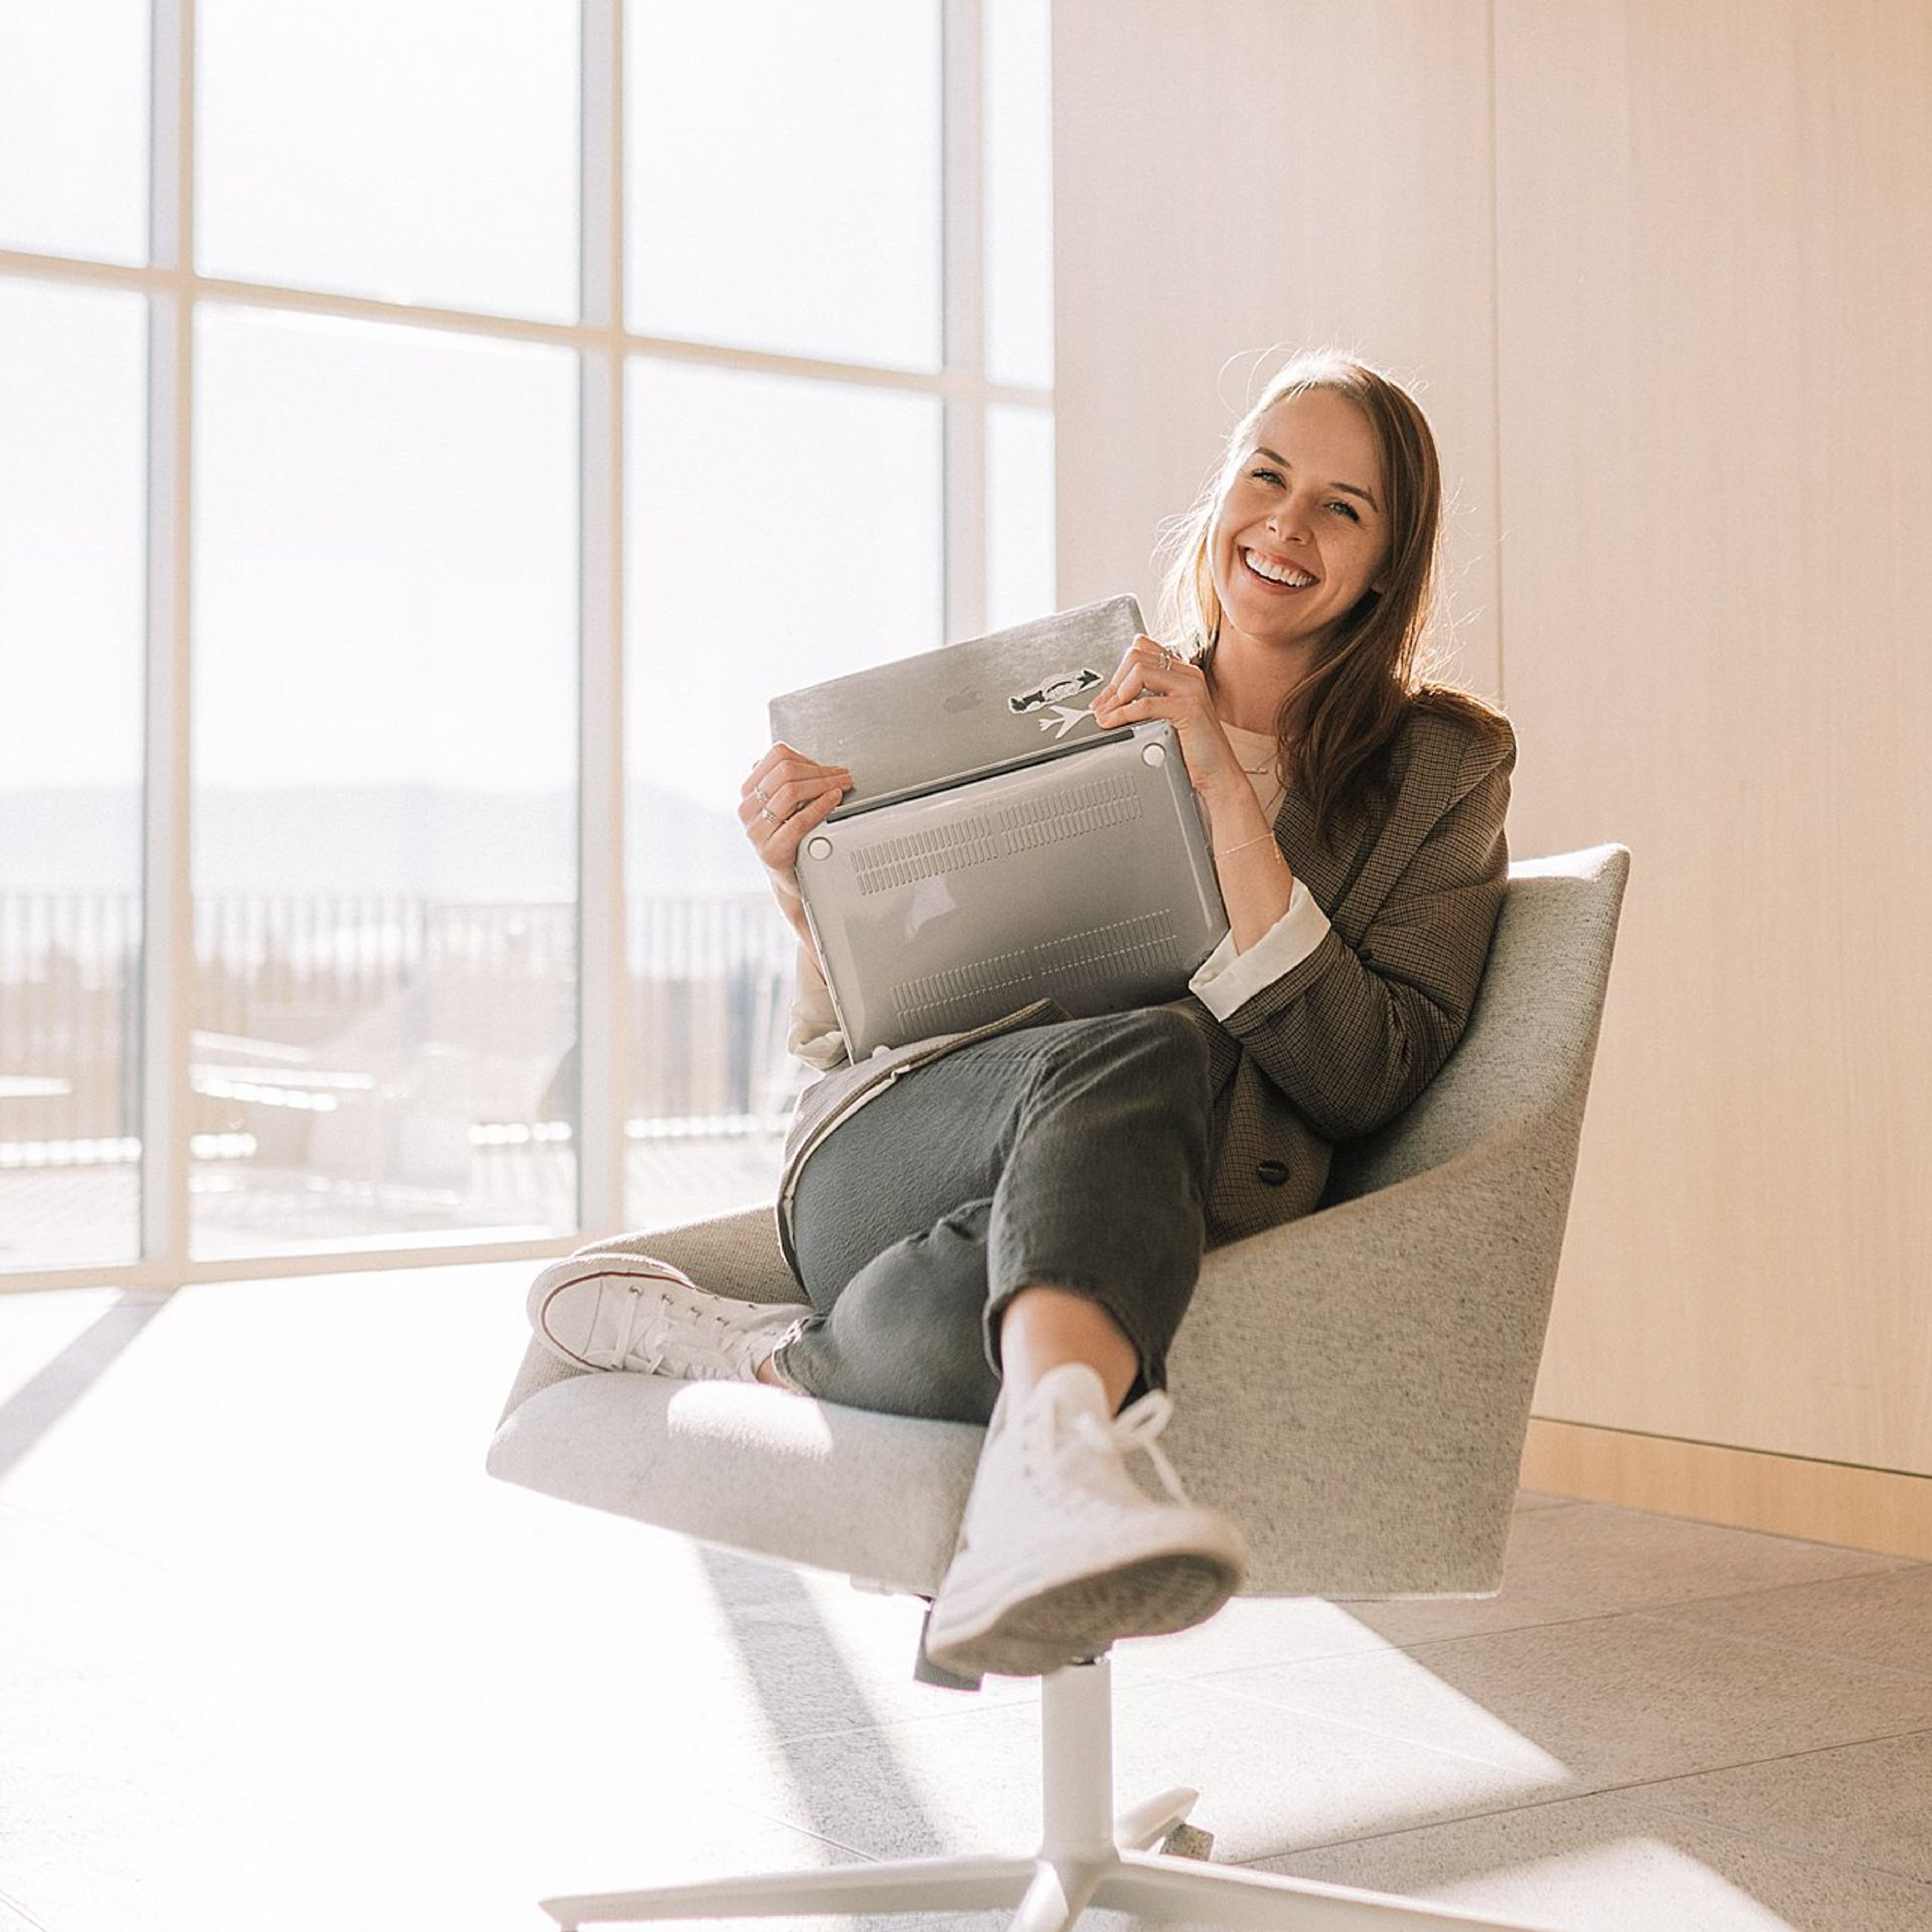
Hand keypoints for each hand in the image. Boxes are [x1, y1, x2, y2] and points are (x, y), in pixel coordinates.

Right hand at [740, 742, 852, 903]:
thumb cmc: (791, 839)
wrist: (791, 879)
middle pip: (786, 771)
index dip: (807, 757)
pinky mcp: (771, 851)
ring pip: (791, 791)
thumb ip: (793, 783)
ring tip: (841, 787)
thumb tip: (824, 766)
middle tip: (843, 777)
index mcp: (750, 791)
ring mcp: (756, 831)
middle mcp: (748, 809)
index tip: (828, 768)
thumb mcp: (786, 805)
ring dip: (823, 785)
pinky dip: (820, 806)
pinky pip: (798, 821)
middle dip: (821, 771)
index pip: (777, 756)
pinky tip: (833, 800)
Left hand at [1090, 634, 1246, 804]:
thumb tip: (1110, 699)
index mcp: (1182, 673)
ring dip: (1115, 695)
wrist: (1218, 774)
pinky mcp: (1188, 708)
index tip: (1105, 696)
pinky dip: (1122, 714)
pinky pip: (1145, 703)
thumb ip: (1147, 700)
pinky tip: (1113, 724)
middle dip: (1112, 682)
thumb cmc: (1193, 750)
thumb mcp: (1165, 717)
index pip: (1143, 648)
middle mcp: (1188, 675)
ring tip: (1105, 716)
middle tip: (1100, 707)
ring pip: (1139, 672)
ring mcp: (1190, 689)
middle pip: (1137, 656)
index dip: (1118, 670)